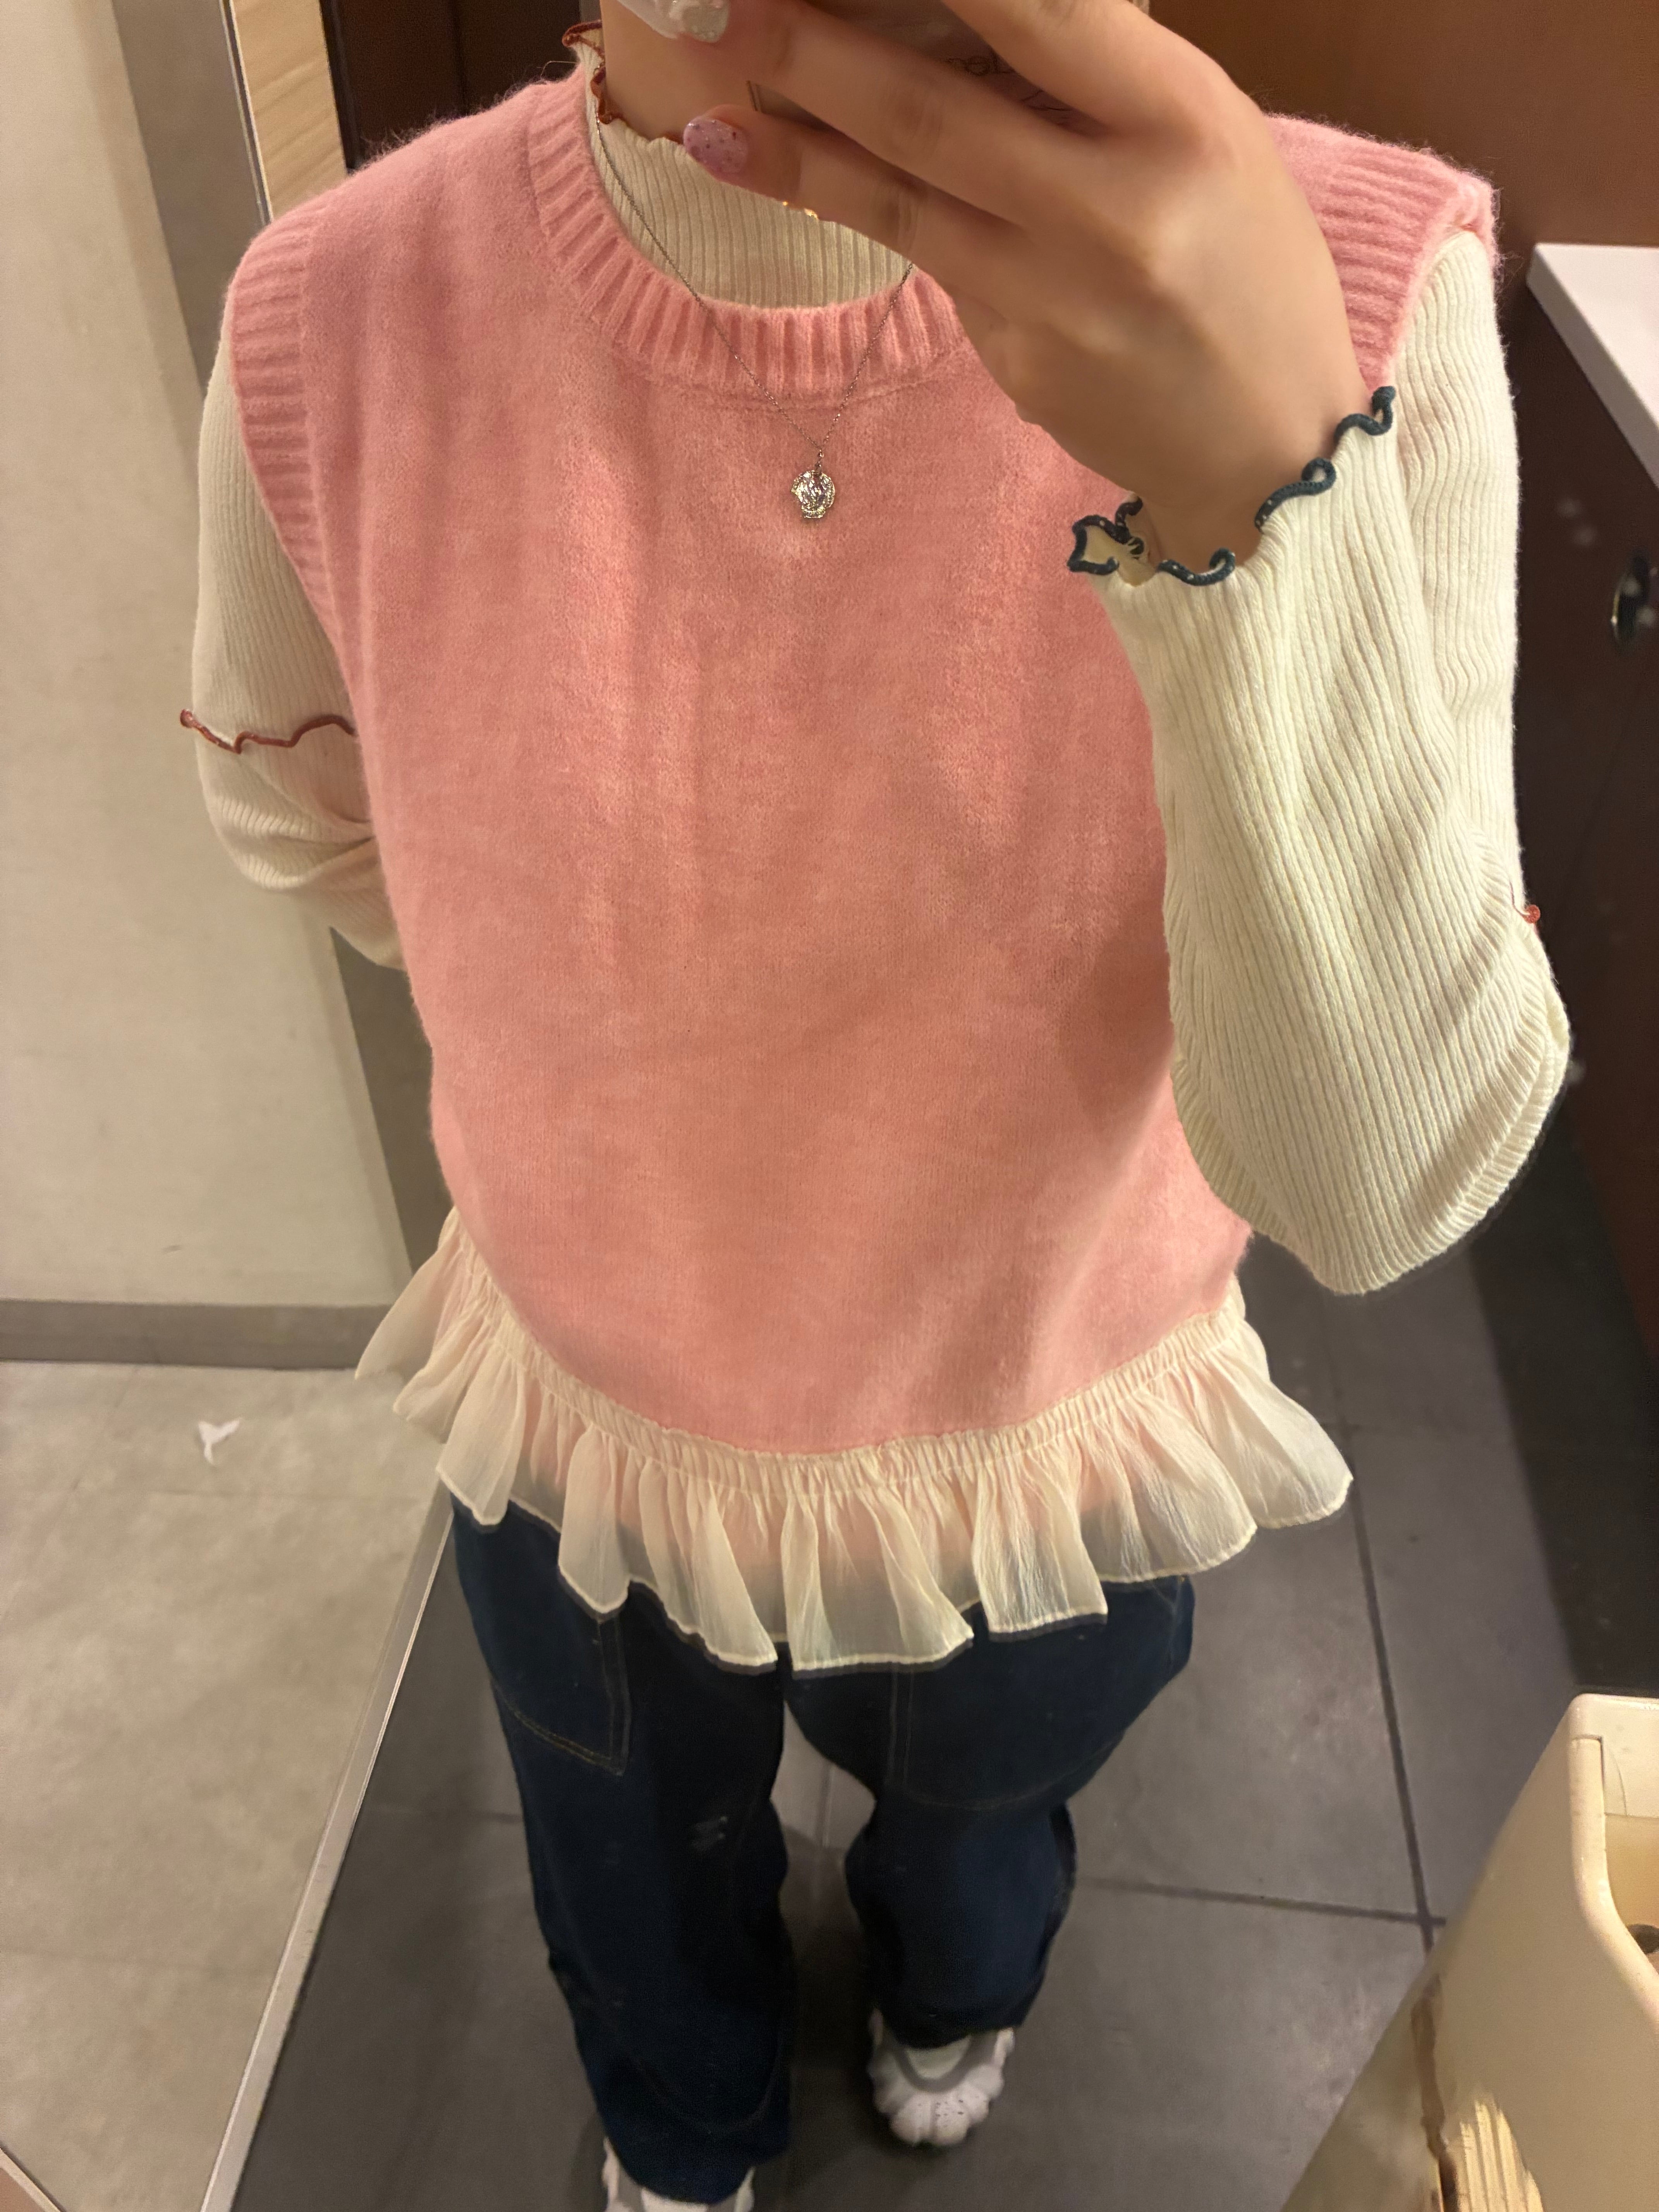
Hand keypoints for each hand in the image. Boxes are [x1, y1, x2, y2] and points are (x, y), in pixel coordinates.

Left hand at [676, 0, 1372, 567]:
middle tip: (729, 10)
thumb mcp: (1200, 134)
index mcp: (1181, 120)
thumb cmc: (1243, 266)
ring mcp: (1059, 296)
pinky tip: (782, 172)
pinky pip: (928, 263)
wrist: (1271, 447)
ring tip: (711, 111)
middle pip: (936, 113)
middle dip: (815, 55)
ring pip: (902, 200)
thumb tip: (954, 14)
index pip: (1044, 14)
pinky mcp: (1019, 359)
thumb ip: (1092, 74)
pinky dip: (849, 207)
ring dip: (795, 149)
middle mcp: (1118, 208)